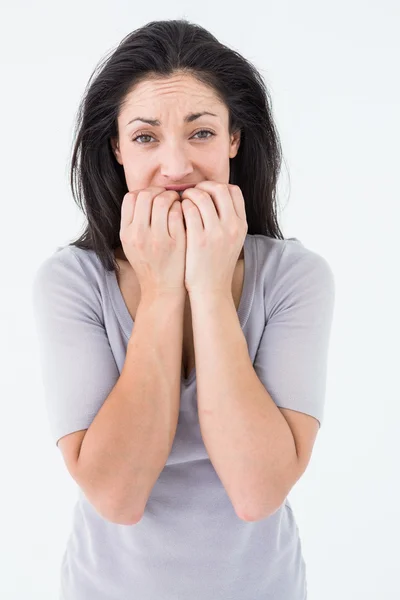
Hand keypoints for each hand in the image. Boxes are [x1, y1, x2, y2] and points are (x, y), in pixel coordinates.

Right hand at [119, 187, 185, 298]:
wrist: (162, 289)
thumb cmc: (149, 264)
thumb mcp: (131, 245)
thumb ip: (134, 221)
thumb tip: (144, 195)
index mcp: (126, 233)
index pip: (131, 197)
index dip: (144, 192)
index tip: (154, 197)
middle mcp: (139, 234)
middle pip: (146, 195)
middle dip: (159, 192)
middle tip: (169, 197)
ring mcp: (157, 238)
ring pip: (163, 201)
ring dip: (173, 197)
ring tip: (178, 203)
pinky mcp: (175, 242)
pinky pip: (178, 213)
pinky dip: (183, 208)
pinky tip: (185, 214)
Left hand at [180, 181, 247, 296]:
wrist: (211, 290)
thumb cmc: (216, 265)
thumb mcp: (232, 241)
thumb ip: (228, 220)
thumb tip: (215, 197)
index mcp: (241, 225)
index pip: (234, 191)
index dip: (218, 186)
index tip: (206, 192)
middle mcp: (232, 226)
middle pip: (219, 189)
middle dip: (203, 186)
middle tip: (191, 193)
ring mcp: (216, 232)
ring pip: (202, 197)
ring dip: (189, 195)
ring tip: (182, 201)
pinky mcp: (198, 239)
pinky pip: (188, 211)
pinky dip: (181, 207)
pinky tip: (176, 213)